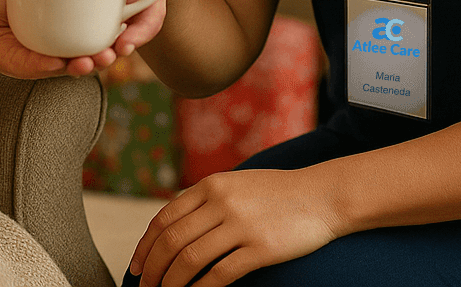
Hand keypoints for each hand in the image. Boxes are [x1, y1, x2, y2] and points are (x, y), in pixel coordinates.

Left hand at [130, 168, 341, 285]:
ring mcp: (240, 224)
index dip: (145, 246)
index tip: (136, 266)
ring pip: (190, 258)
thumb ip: (207, 200)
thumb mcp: (236, 183)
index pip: (164, 218)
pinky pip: (220, 274)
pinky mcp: (260, 248)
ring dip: (171, 282)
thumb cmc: (278, 193)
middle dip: (153, 269)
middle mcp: (221, 201)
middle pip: (172, 240)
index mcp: (211, 184)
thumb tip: (175, 227)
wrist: (323, 195)